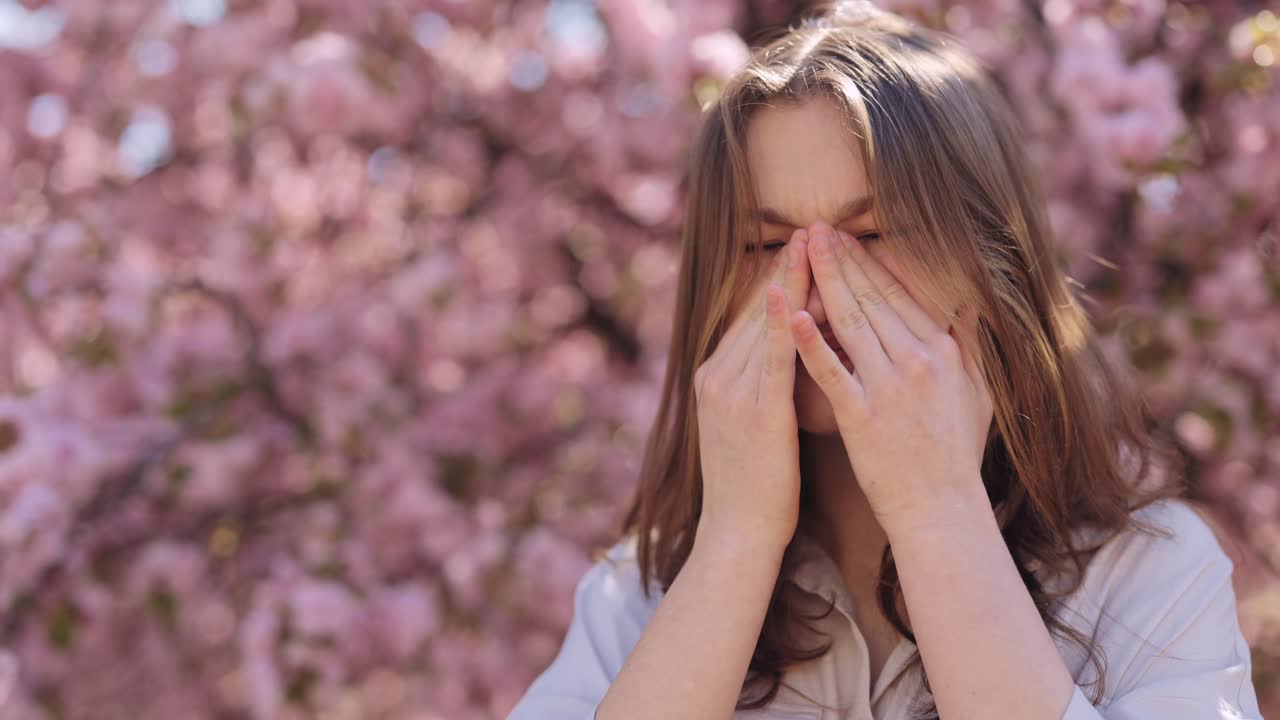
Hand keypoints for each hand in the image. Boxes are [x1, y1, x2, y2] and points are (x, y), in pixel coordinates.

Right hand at [693, 230, 811, 554]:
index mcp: (717, 376)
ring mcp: (731, 393)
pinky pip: (772, 362)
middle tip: (813, 227)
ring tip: (814, 244)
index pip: (754, 316)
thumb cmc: (756, 485)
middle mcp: (718, 376)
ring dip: (792, 282)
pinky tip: (792, 295)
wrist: (738, 534)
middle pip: (759, 312)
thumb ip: (764, 383)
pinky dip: (782, 326)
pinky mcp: (753, 414)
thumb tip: (792, 352)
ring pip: (767, 327)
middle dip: (787, 268)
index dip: (780, 279)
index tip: (803, 246)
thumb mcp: (751, 423)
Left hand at [791, 222, 994, 534]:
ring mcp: (889, 388)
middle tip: (815, 229)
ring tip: (801, 251)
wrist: (940, 510)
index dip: (870, 264)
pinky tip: (791, 314)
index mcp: (945, 352)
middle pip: (872, 299)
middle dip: (841, 260)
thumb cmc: (955, 455)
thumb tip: (968, 304)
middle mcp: (919, 362)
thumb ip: (970, 346)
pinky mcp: (862, 416)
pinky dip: (811, 343)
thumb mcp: (978, 394)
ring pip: (850, 323)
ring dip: (824, 282)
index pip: (900, 295)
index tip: (847, 238)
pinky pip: (832, 371)